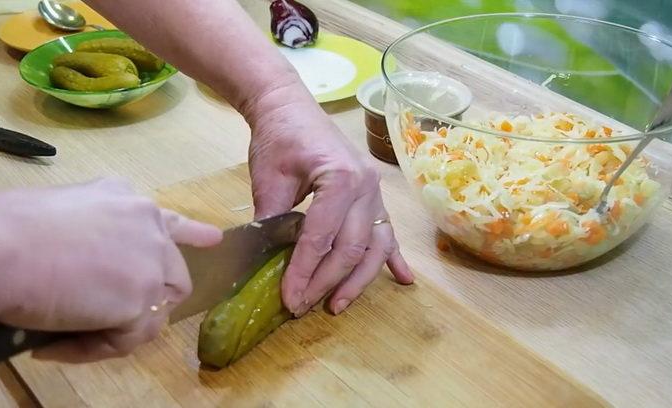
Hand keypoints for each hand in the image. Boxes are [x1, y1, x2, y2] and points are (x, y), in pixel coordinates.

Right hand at [0, 178, 221, 362]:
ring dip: (116, 329)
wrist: (2, 245)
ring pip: (153, 312)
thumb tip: (92, 264)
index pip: (169, 222)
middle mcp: (149, 227)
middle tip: (101, 317)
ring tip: (65, 333)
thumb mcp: (66, 210)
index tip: (212, 240)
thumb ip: (95, 230)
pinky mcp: (142, 298)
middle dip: (142, 300)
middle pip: (170, 276)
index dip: (191, 235)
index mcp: (128, 202)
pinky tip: (57, 345)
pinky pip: (128, 338)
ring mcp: (151, 262)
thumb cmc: (13, 227)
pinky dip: (93, 348)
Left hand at [247, 97, 413, 316]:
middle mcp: (367, 186)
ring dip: (359, 280)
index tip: (289, 298)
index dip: (304, 271)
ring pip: (375, 246)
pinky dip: (393, 258)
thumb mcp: (268, 179)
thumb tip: (268, 266)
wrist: (289, 107)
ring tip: (338, 305)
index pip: (322, 237)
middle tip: (302, 306)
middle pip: (352, 248)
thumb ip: (271, 222)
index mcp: (342, 178)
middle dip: (327, 282)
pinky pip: (387, 232)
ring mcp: (375, 191)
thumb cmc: (278, 137)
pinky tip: (403, 280)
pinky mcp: (374, 196)